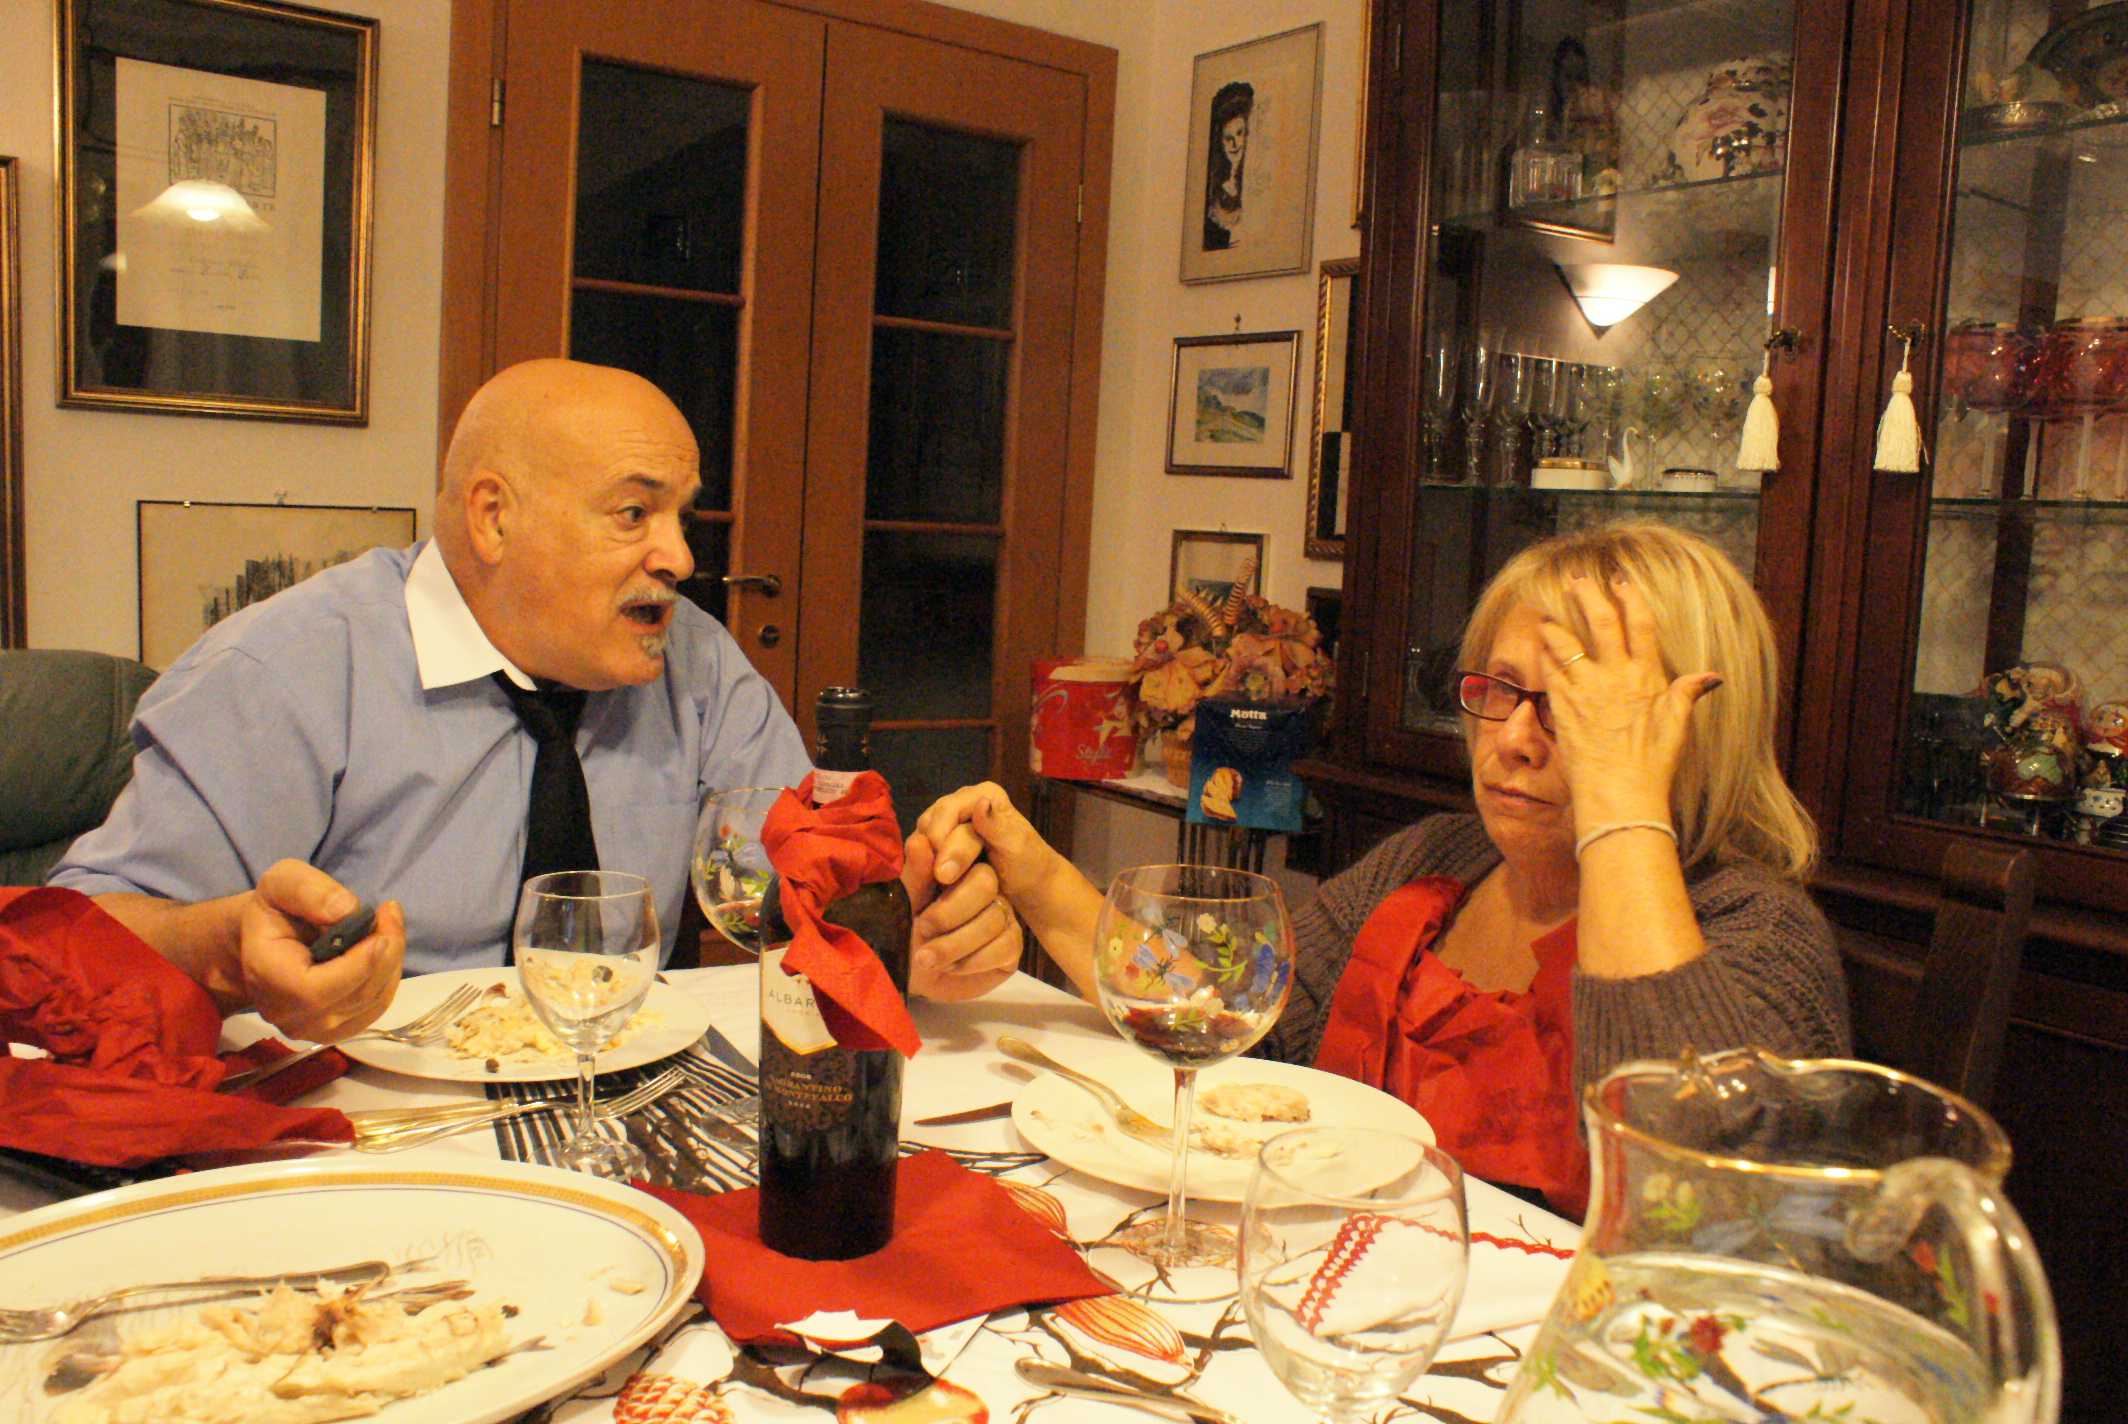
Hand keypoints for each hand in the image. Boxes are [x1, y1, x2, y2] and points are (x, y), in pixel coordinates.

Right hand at [237, 860, 405, 1041]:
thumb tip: (347, 910)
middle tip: (391, 913)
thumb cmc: (276, 910)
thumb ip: (308, 890)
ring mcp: (311, 1028)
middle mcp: (285, 1012)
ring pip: (371, 1003)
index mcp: (266, 975)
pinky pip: (374, 1009)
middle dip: (385, 954)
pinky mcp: (334, 1032)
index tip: (381, 933)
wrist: (268, 942)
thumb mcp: (283, 882)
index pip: (316, 990)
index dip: (358, 966)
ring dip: (391, 962)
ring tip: (388, 924)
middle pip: (354, 996)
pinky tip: (383, 950)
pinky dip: (388, 977)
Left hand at [903, 834, 1019, 1000]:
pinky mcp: (1011, 946)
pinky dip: (973, 961)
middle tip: (924, 927)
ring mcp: (1003, 916)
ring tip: (927, 958)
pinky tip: (951, 967)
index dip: (957, 858)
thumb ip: (916, 875)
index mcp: (961, 869)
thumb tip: (919, 840)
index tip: (940, 876)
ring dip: (955, 943)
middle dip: (951, 910)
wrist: (910, 978)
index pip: (971, 850)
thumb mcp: (906, 904)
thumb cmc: (905, 934)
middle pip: (987, 882)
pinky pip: (1005, 946)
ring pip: (994, 919)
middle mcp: (987, 888)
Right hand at [911, 781, 1062, 903]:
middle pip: (931, 823)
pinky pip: (922, 850)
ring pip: (922, 837)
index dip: (941, 842)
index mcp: (984, 794)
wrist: (1028, 887)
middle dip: (936, 854)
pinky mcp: (942, 841)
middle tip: (946, 881)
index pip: (947, 811)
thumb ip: (997, 825)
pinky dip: (926, 866)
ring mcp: (950, 821)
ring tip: (941, 882)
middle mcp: (963, 802)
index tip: (946, 875)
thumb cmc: (1027, 866)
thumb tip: (981, 802)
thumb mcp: (1017, 847)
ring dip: (928, 861)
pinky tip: (934, 882)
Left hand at [1535, 575, 1722, 827]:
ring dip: (1555, 624)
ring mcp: (1586, 689)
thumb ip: (1688, 694)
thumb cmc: (1652, 765)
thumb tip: (1711, 676)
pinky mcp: (1562, 705)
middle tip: (1576, 580)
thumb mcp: (1678, 727)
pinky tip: (1540, 649)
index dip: (1631, 597)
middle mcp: (1616, 676)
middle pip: (1600, 621)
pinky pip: (1549, 670)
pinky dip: (1544, 656)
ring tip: (1546, 614)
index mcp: (1647, 676)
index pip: (1640, 624)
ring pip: (1565, 642)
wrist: (1620, 794)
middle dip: (1586, 595)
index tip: (1621, 581)